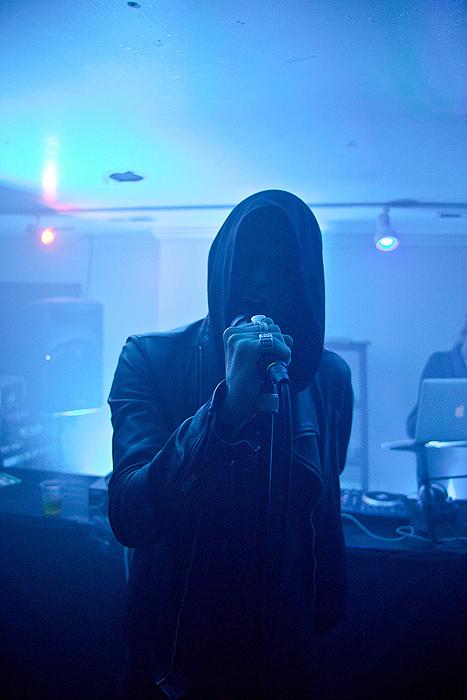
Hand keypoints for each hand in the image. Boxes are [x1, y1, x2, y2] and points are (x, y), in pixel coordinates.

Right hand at [217, 317, 292, 432]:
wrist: (238, 401)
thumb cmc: (248, 379)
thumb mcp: (257, 357)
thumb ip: (269, 342)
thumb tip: (288, 338)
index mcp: (233, 333)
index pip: (265, 323)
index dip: (275, 338)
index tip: (273, 354)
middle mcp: (233, 334)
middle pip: (272, 327)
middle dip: (280, 345)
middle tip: (275, 362)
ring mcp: (238, 340)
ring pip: (275, 334)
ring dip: (283, 350)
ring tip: (275, 365)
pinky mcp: (246, 348)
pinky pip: (274, 343)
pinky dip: (283, 354)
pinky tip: (281, 363)